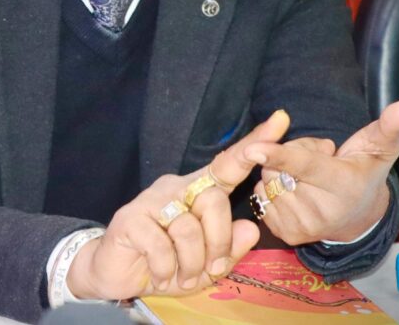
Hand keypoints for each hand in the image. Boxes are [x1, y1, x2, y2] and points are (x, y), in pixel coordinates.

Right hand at [65, 109, 290, 300]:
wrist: (116, 273)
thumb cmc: (166, 264)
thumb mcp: (206, 264)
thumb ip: (230, 248)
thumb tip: (250, 228)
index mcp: (199, 191)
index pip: (229, 164)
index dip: (255, 144)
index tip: (281, 120)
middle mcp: (177, 186)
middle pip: (215, 201)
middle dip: (219, 244)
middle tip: (209, 269)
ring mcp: (152, 199)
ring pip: (190, 228)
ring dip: (191, 264)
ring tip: (180, 277)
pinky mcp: (131, 217)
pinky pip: (162, 246)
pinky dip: (166, 269)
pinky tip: (158, 273)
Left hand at [243, 100, 398, 244]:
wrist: (358, 217)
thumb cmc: (365, 172)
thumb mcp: (379, 148)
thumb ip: (389, 126)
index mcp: (342, 187)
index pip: (305, 166)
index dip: (280, 155)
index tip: (253, 148)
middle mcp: (321, 212)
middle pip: (279, 166)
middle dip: (291, 153)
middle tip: (317, 160)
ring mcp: (303, 227)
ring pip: (267, 179)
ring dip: (280, 171)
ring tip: (307, 178)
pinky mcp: (287, 235)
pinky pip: (261, 195)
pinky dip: (272, 187)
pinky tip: (295, 191)